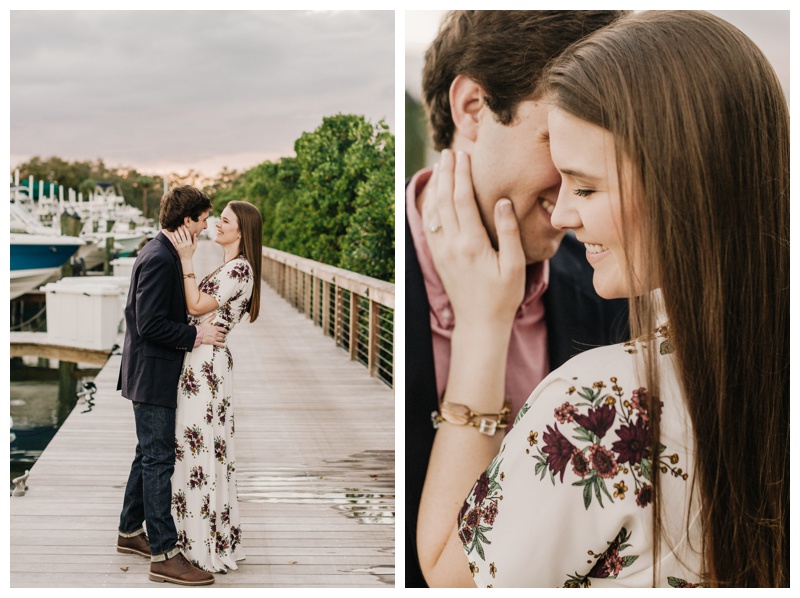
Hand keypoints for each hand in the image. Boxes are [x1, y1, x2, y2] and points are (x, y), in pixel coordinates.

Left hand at [171, 226, 196, 260]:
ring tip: (175, 229)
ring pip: (178, 238)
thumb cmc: (191, 252)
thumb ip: (195, 240)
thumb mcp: (195, 246)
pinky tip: (173, 234)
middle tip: (178, 226)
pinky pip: (175, 241)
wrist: (186, 259)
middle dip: (180, 230)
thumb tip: (195, 233)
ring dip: (176, 233)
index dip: (186, 230)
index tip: (184, 226)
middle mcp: (185, 244)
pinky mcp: (177, 248)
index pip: (188, 235)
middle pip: (182, 235)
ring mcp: (181, 246)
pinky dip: (173, 237)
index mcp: (190, 243)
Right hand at [198, 314, 225, 347]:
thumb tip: (215, 314)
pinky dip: (221, 345)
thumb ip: (211, 317)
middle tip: (223, 336)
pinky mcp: (212, 342)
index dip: (225, 330)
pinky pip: (218, 344)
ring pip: (222, 339)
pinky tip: (223, 346)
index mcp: (215, 328)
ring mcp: (214, 338)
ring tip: (223, 340)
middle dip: (223, 335)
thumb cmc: (201, 328)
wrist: (197, 334)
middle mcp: (216, 333)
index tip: (226, 331)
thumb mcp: (206, 321)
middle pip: (223, 335)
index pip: (223, 329)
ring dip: (223, 340)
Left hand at [422, 149, 524, 329]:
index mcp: (471, 245)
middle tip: (449, 152)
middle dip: (446, 173)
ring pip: (433, 211)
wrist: (479, 324)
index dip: (462, 175)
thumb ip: (509, 232)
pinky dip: (430, 205)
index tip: (464, 155)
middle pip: (444, 200)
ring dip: (436, 186)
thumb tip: (502, 201)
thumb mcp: (513, 266)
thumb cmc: (502, 296)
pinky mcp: (438, 258)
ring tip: (441, 166)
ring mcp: (441, 252)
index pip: (463, 200)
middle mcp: (451, 246)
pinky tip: (434, 194)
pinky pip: (430, 226)